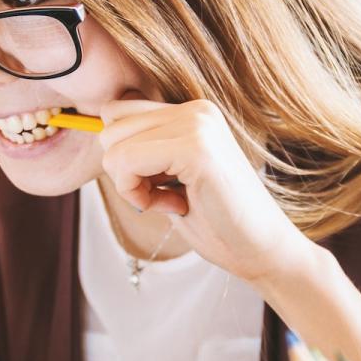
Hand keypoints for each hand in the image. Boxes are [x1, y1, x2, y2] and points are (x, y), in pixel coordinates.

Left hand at [98, 98, 317, 284]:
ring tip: (172, 200)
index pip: (117, 112)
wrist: (262, 251)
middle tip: (164, 196)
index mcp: (193, 112)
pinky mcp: (196, 149)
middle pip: (110, 125)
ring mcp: (198, 125)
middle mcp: (196, 109)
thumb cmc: (217, 222)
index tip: (158, 185)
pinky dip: (137, 194)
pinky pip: (126, 162)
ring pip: (113, 145)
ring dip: (131, 184)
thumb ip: (144, 151)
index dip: (124, 156)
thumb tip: (98, 132)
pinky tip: (174, 206)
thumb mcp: (171, 177)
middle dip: (124, 170)